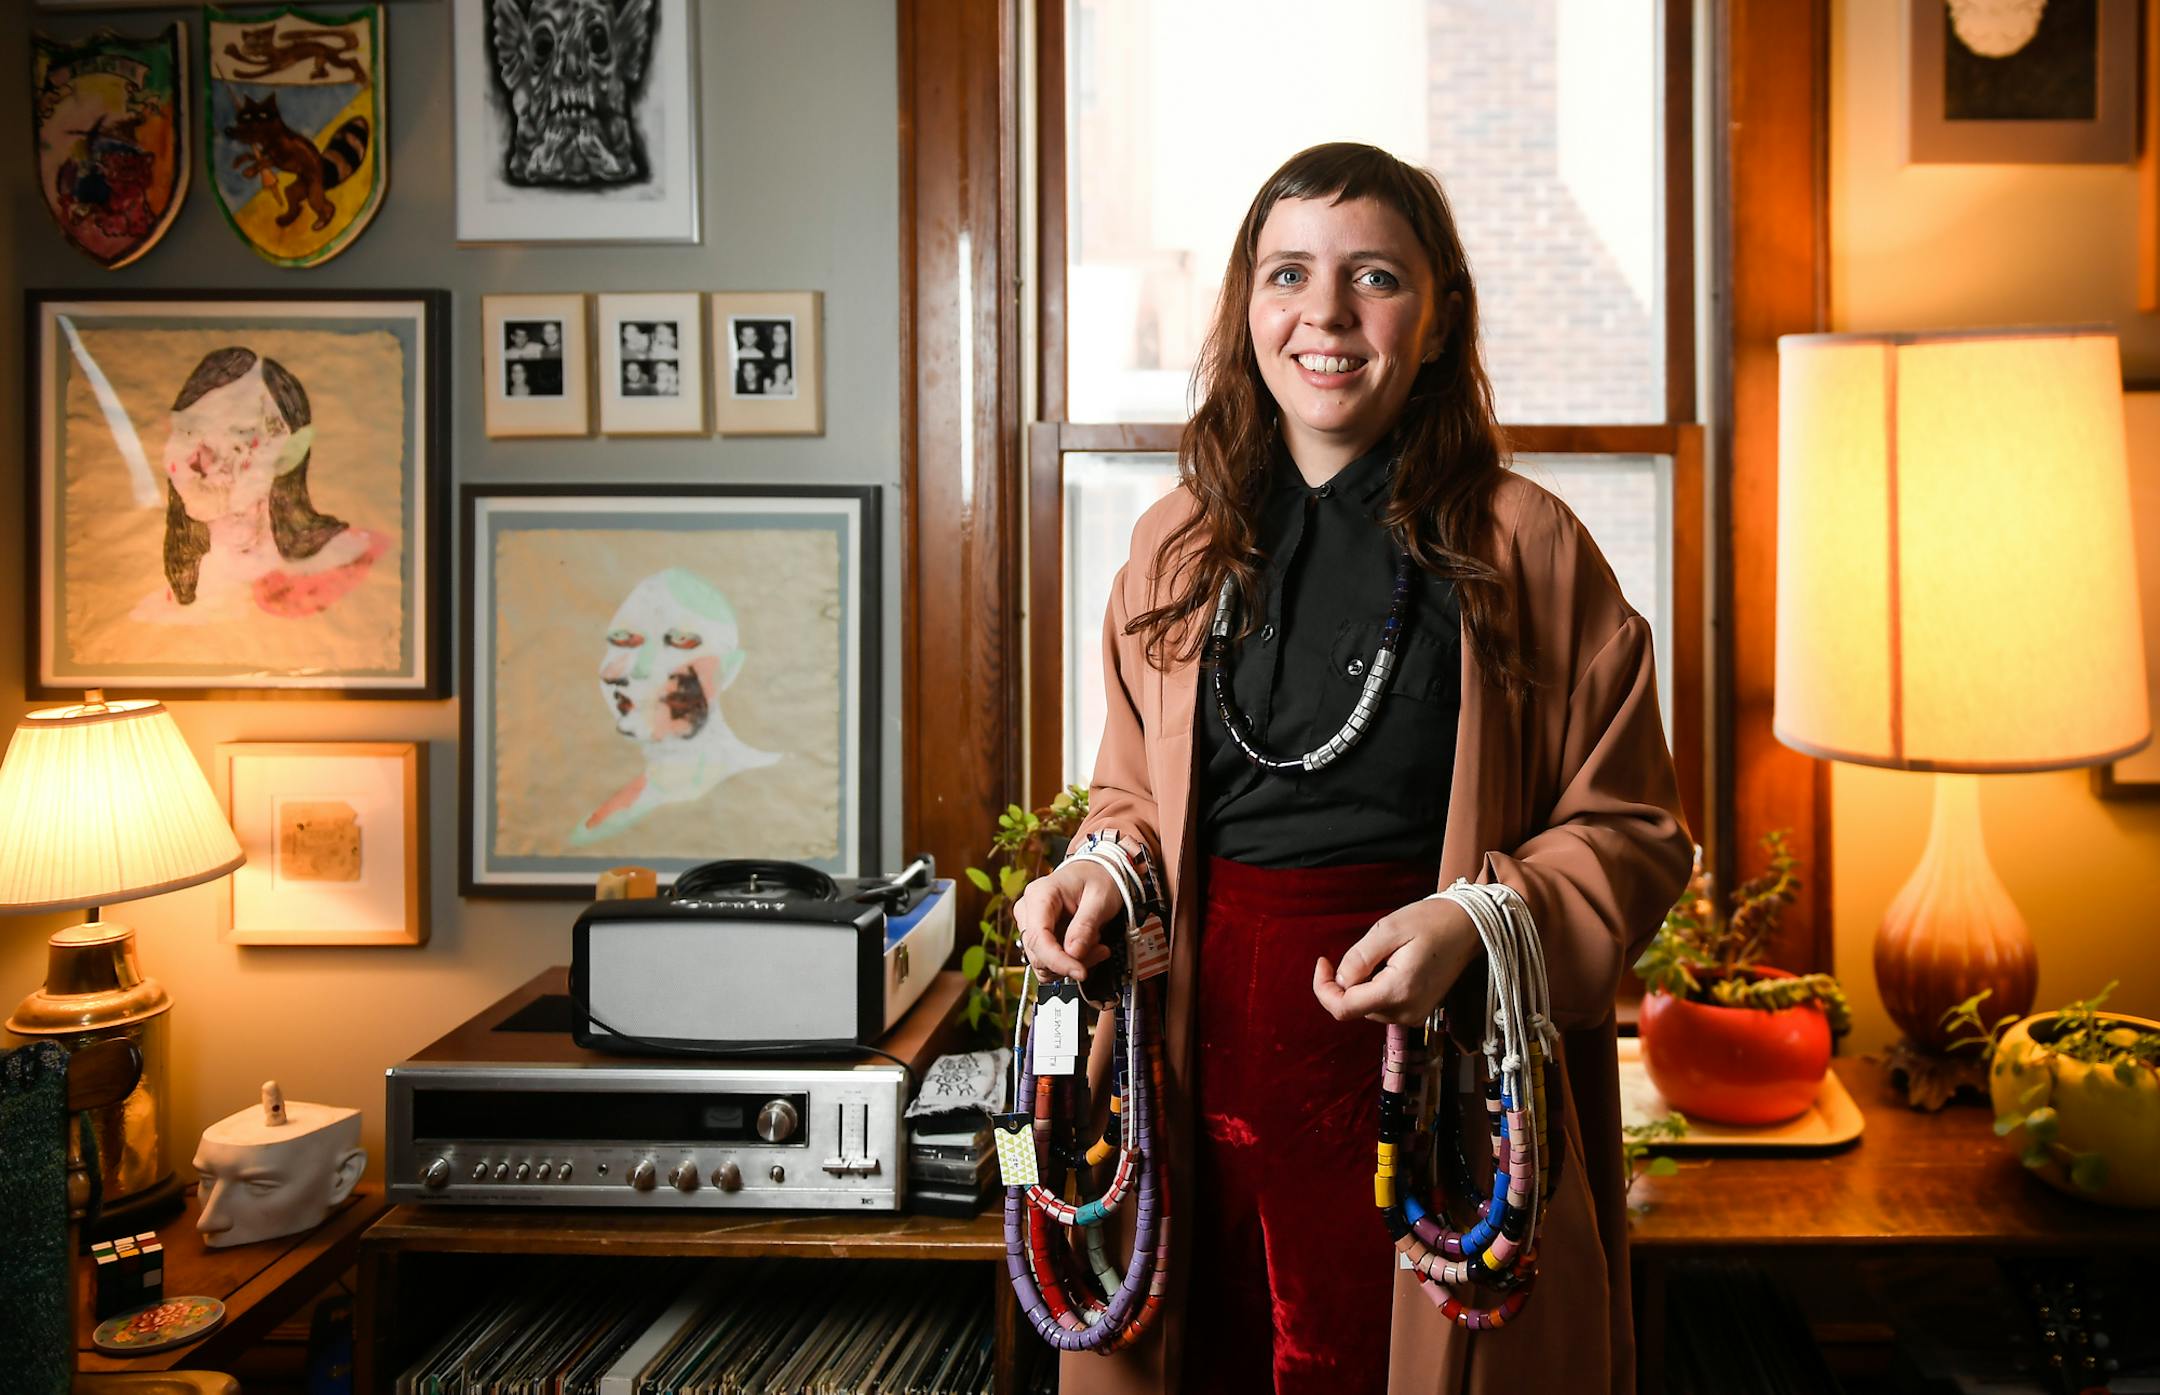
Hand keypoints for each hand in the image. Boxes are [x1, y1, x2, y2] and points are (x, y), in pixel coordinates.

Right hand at [1012, 860, 1118, 981]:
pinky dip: (1069, 961)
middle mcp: (1027, 910)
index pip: (1038, 938)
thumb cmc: (1097, 878)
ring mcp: (1030, 924)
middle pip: (1038, 954)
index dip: (1057, 961)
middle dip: (1071, 961)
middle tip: (1100, 950)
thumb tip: (1074, 955)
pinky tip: (1087, 948)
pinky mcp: (1038, 935)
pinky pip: (1049, 960)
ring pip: (1043, 962)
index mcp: (1039, 895)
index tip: (1080, 972)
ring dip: (1072, 962)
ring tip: (1096, 945)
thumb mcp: (1100, 899)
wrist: (1095, 872)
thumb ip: (1085, 926)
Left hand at [1314, 896, 1481, 1024]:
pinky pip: (1384, 1005)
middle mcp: (1406, 1012)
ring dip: (1363, 984)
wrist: (1470, 927)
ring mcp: (1414, 1015)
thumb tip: (1339, 981)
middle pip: (1355, 1007)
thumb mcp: (1388, 930)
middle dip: (1347, 981)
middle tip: (1362, 949)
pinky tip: (1392, 964)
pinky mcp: (1419, 1012)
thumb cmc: (1431, 921)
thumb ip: (1359, 958)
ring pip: (1368, 1007)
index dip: (1323, 988)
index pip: (1343, 1009)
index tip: (1323, 961)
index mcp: (1397, 992)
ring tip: (1385, 954)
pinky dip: (1377, 987)